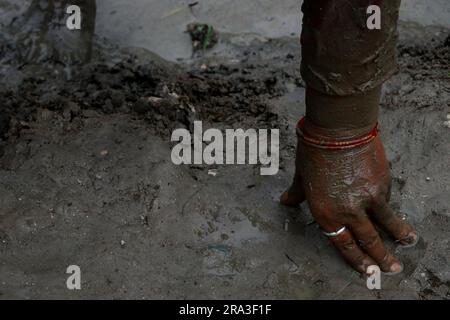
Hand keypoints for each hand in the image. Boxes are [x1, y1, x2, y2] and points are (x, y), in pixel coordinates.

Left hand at [281, 132, 417, 273]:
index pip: (344, 244)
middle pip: (369, 241)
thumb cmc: (313, 152)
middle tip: (392, 268)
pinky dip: (388, 206)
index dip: (357, 260)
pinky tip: (391, 206)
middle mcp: (349, 212)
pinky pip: (387, 200)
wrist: (338, 130)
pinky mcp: (383, 184)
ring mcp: (369, 199)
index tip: (368, 270)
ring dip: (398, 235)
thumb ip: (297, 193)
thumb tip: (285, 202)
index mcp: (326, 213)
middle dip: (381, 257)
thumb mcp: (301, 176)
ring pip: (387, 224)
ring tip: (407, 242)